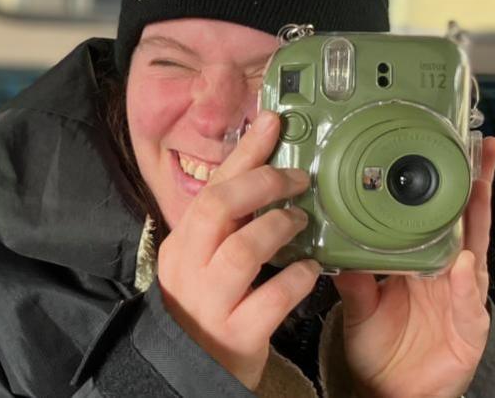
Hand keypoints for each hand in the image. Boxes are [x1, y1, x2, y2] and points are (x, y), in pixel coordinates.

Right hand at [157, 111, 320, 389]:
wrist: (190, 371)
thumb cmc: (206, 307)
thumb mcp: (203, 261)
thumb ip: (226, 225)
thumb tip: (262, 175)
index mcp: (183, 243)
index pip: (211, 185)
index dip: (245, 152)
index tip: (272, 122)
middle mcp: (189, 267)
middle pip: (218, 207)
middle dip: (262, 183)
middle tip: (298, 177)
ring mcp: (210, 301)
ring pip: (242, 249)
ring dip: (279, 227)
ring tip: (301, 221)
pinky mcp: (236, 334)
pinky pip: (271, 299)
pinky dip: (297, 279)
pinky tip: (312, 270)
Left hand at [333, 137, 494, 397]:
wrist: (390, 391)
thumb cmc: (380, 345)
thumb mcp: (359, 302)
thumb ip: (352, 271)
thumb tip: (331, 238)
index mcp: (424, 261)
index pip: (437, 214)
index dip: (445, 182)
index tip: (447, 145)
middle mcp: (448, 273)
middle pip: (467, 222)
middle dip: (477, 183)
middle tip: (481, 146)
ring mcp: (461, 298)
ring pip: (476, 252)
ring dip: (479, 220)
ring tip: (479, 185)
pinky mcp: (469, 329)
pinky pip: (468, 304)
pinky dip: (466, 285)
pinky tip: (464, 264)